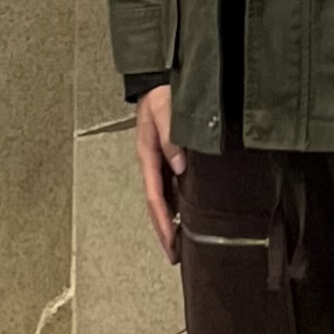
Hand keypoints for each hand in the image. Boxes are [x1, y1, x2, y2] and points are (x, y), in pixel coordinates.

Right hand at [134, 85, 185, 261]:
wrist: (157, 79)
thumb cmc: (160, 93)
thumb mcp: (164, 111)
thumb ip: (170, 137)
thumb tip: (180, 166)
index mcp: (147, 155)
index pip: (154, 197)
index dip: (162, 222)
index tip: (169, 242)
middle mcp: (152, 162)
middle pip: (156, 204)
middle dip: (163, 231)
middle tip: (174, 255)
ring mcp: (158, 161)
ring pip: (162, 198)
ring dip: (169, 221)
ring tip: (180, 243)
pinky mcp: (167, 156)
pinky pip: (170, 186)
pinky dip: (176, 204)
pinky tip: (185, 215)